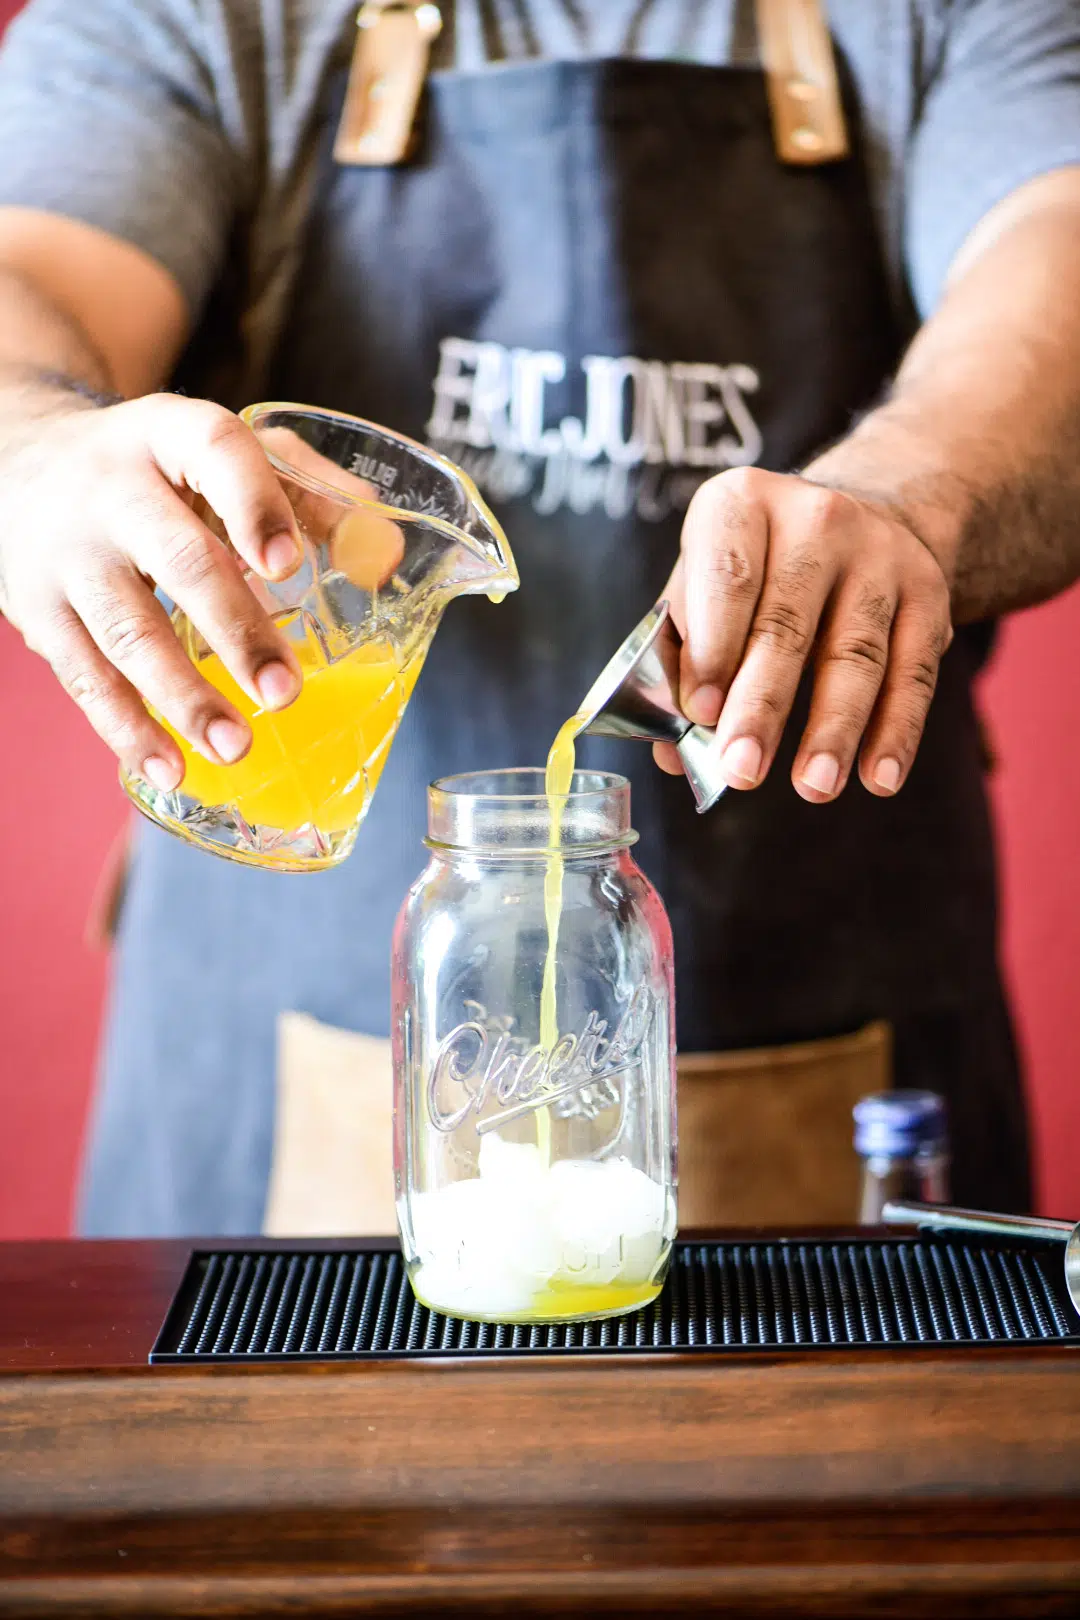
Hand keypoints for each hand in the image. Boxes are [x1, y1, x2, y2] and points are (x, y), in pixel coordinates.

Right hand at [0, 393, 306, 791]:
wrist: (19, 464)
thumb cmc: (156, 472)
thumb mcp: (219, 454)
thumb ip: (306, 491)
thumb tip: (382, 554)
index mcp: (170, 435)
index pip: (214, 451)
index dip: (254, 505)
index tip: (286, 564)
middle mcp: (113, 489)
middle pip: (178, 559)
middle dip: (236, 632)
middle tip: (285, 694)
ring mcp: (70, 553)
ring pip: (126, 630)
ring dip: (183, 696)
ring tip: (237, 747)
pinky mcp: (37, 610)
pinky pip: (84, 677)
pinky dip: (128, 729)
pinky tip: (170, 768)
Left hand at [655, 467, 952, 801]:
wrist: (859, 521)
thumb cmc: (755, 571)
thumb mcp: (704, 588)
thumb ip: (681, 664)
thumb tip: (673, 754)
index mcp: (742, 505)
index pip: (728, 577)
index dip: (713, 648)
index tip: (700, 713)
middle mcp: (816, 518)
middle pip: (788, 624)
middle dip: (763, 706)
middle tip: (741, 771)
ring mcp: (880, 554)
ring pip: (855, 654)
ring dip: (833, 729)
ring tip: (813, 787)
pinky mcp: (929, 593)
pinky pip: (914, 673)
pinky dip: (896, 731)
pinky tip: (878, 778)